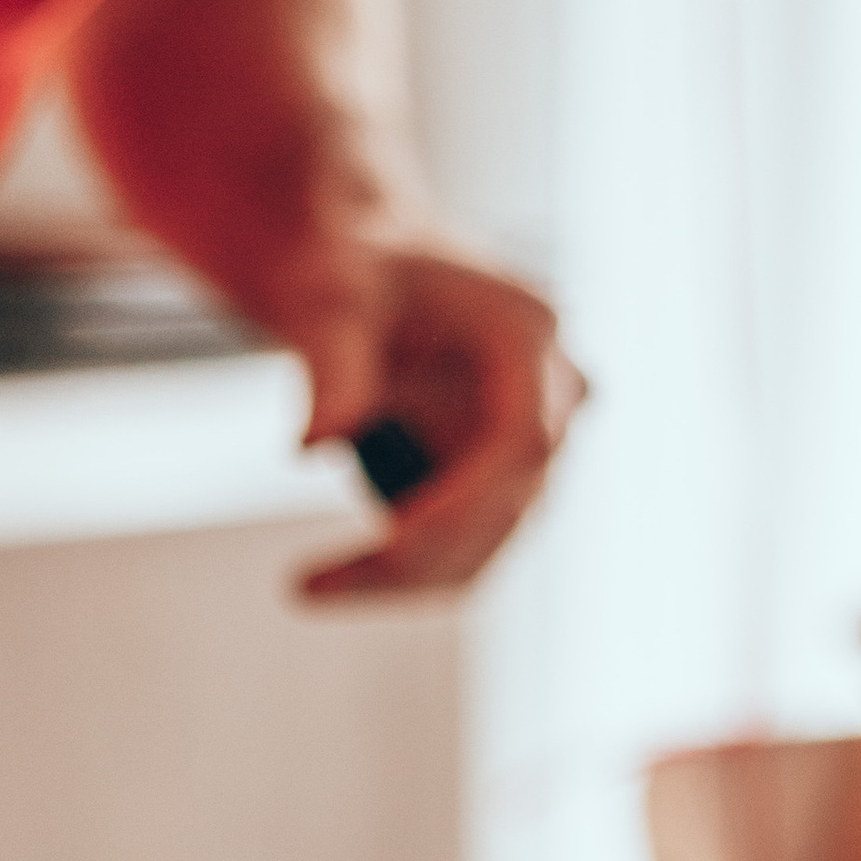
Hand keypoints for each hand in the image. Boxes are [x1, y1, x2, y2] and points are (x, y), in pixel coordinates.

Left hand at [287, 242, 584, 600]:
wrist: (357, 274)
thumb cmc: (345, 272)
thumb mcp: (327, 299)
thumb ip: (329, 360)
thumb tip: (310, 446)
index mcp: (527, 331)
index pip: (522, 443)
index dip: (461, 506)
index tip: (385, 546)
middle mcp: (554, 391)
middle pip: (508, 508)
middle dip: (413, 561)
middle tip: (310, 588)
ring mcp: (536, 445)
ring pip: (487, 546)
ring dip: (400, 582)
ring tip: (307, 587)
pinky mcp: (505, 486)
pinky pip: (465, 553)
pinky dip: (400, 576)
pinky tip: (326, 581)